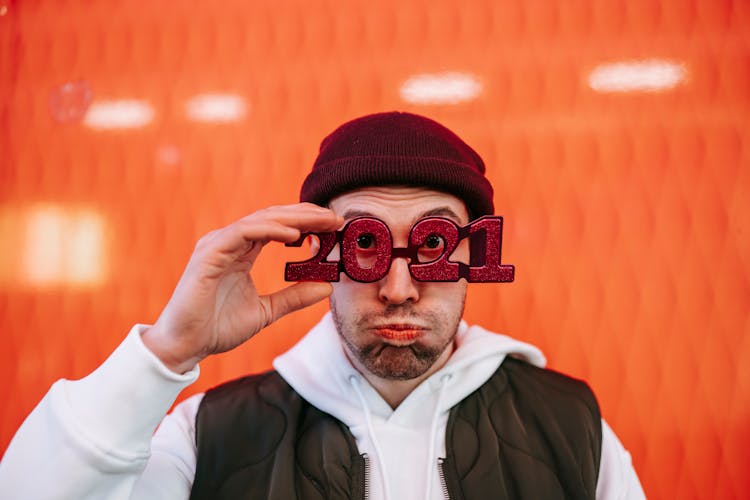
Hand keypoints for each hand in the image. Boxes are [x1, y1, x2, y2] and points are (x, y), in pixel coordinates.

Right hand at [141, 203, 342, 372]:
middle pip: (272, 217)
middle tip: (335, 217)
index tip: (333, 226)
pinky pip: (242, 233)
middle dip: (305, 215)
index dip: (306, 222)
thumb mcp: (267, 311)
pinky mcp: (208, 255)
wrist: (185, 347)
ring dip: (293, 218)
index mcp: (240, 251)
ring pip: (260, 220)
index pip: (277, 226)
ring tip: (321, 221)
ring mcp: (217, 245)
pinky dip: (269, 230)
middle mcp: (229, 242)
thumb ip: (294, 297)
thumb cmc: (218, 328)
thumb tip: (327, 287)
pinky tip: (293, 235)